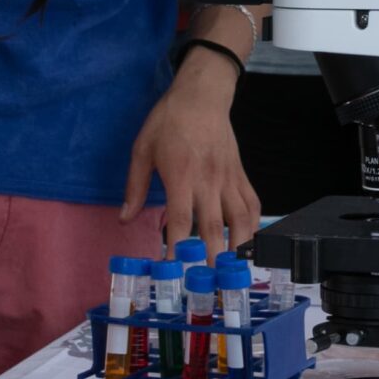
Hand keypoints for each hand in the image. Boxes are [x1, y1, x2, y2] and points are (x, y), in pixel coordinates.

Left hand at [122, 54, 259, 256]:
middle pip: (214, 226)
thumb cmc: (169, 120)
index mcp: (180, 174)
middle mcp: (208, 180)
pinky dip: (253, 225)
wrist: (202, 94)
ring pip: (240, 218)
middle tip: (211, 284)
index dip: (178, 247)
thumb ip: (134, 187)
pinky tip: (249, 242)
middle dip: (213, 257)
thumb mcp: (142, 149)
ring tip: (236, 271)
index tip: (174, 269)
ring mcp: (228, 178)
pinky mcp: (241, 174)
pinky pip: (252, 203)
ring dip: (240, 246)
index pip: (181, 219)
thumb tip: (125, 219)